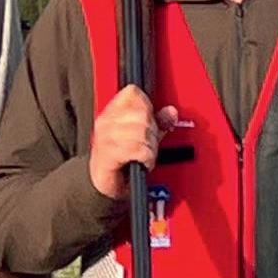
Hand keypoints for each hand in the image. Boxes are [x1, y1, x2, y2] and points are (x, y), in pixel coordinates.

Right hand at [88, 86, 176, 200]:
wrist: (105, 184)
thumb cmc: (121, 160)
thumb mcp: (142, 137)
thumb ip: (158, 122)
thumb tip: (171, 112)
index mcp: (112, 113)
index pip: (133, 93)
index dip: (146, 106)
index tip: (148, 120)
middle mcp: (107, 122)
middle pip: (142, 114)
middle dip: (152, 131)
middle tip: (148, 143)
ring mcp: (106, 137)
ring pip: (141, 132)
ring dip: (150, 147)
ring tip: (145, 154)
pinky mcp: (109, 154)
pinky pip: (138, 149)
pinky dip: (146, 158)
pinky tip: (142, 161)